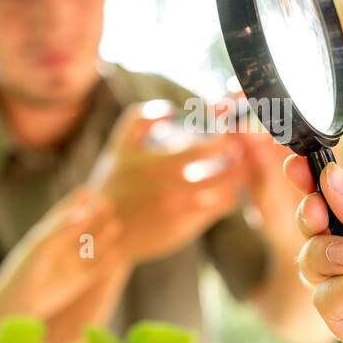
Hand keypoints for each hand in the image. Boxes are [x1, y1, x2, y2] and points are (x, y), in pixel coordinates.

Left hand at [4, 184, 124, 320]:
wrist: (19, 305)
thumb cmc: (24, 272)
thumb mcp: (41, 246)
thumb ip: (60, 228)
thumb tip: (83, 212)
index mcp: (48, 236)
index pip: (65, 214)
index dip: (75, 202)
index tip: (87, 190)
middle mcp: (61, 248)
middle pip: (82, 228)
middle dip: (94, 216)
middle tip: (108, 203)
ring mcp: (71, 265)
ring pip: (93, 248)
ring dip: (104, 238)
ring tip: (116, 226)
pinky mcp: (79, 283)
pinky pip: (97, 271)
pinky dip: (107, 264)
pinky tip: (118, 256)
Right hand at [91, 102, 245, 263]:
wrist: (101, 234)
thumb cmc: (112, 187)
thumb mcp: (119, 149)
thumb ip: (140, 120)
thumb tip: (170, 108)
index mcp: (164, 166)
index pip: (212, 147)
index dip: (227, 136)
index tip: (228, 129)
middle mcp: (178, 191)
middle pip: (230, 172)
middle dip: (240, 157)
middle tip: (241, 148)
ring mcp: (185, 213)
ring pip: (230, 193)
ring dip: (237, 177)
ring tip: (236, 165)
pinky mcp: (188, 229)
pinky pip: (219, 211)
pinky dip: (227, 196)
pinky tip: (224, 186)